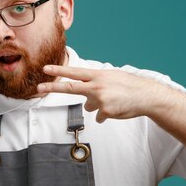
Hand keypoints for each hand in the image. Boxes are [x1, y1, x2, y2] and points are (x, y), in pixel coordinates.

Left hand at [37, 65, 167, 122]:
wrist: (146, 96)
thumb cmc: (129, 86)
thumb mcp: (111, 78)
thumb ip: (95, 85)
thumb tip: (85, 101)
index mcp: (98, 75)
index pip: (75, 73)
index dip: (59, 71)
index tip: (46, 69)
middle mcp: (97, 86)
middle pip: (70, 88)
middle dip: (53, 87)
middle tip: (39, 87)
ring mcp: (100, 99)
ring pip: (88, 106)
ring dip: (97, 105)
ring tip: (113, 101)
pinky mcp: (105, 112)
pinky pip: (99, 116)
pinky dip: (106, 114)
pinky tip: (117, 109)